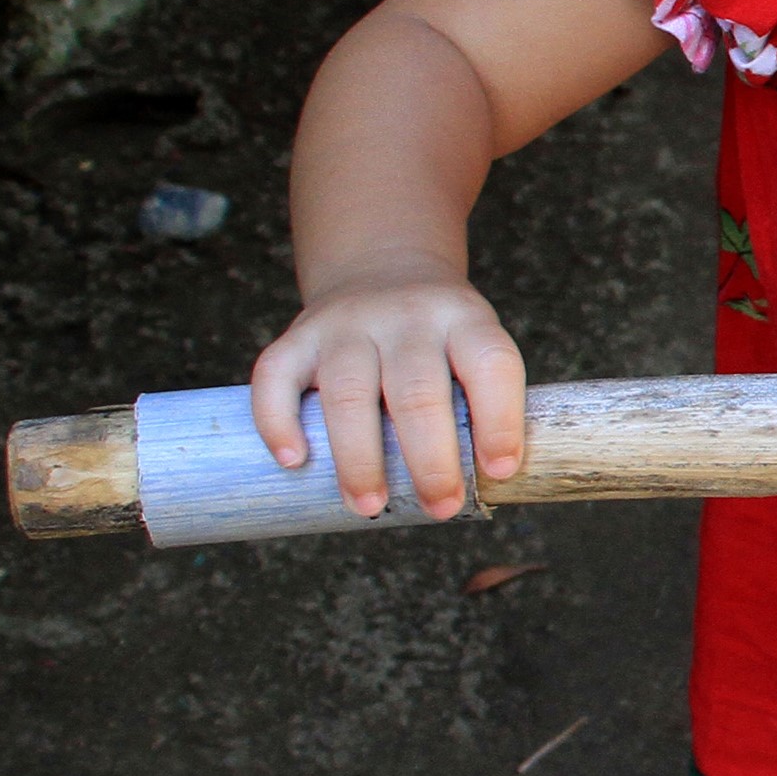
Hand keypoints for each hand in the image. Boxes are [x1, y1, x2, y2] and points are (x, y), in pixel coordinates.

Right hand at [250, 275, 528, 518]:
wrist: (383, 269)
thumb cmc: (439, 340)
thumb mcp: (474, 349)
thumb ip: (481, 406)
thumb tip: (488, 490)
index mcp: (464, 320)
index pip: (491, 364)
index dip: (500, 420)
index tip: (499, 472)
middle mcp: (406, 317)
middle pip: (418, 390)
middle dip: (430, 459)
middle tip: (439, 506)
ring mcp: (346, 324)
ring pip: (349, 391)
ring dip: (359, 457)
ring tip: (368, 506)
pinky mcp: (297, 337)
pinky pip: (276, 378)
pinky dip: (278, 421)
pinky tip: (293, 460)